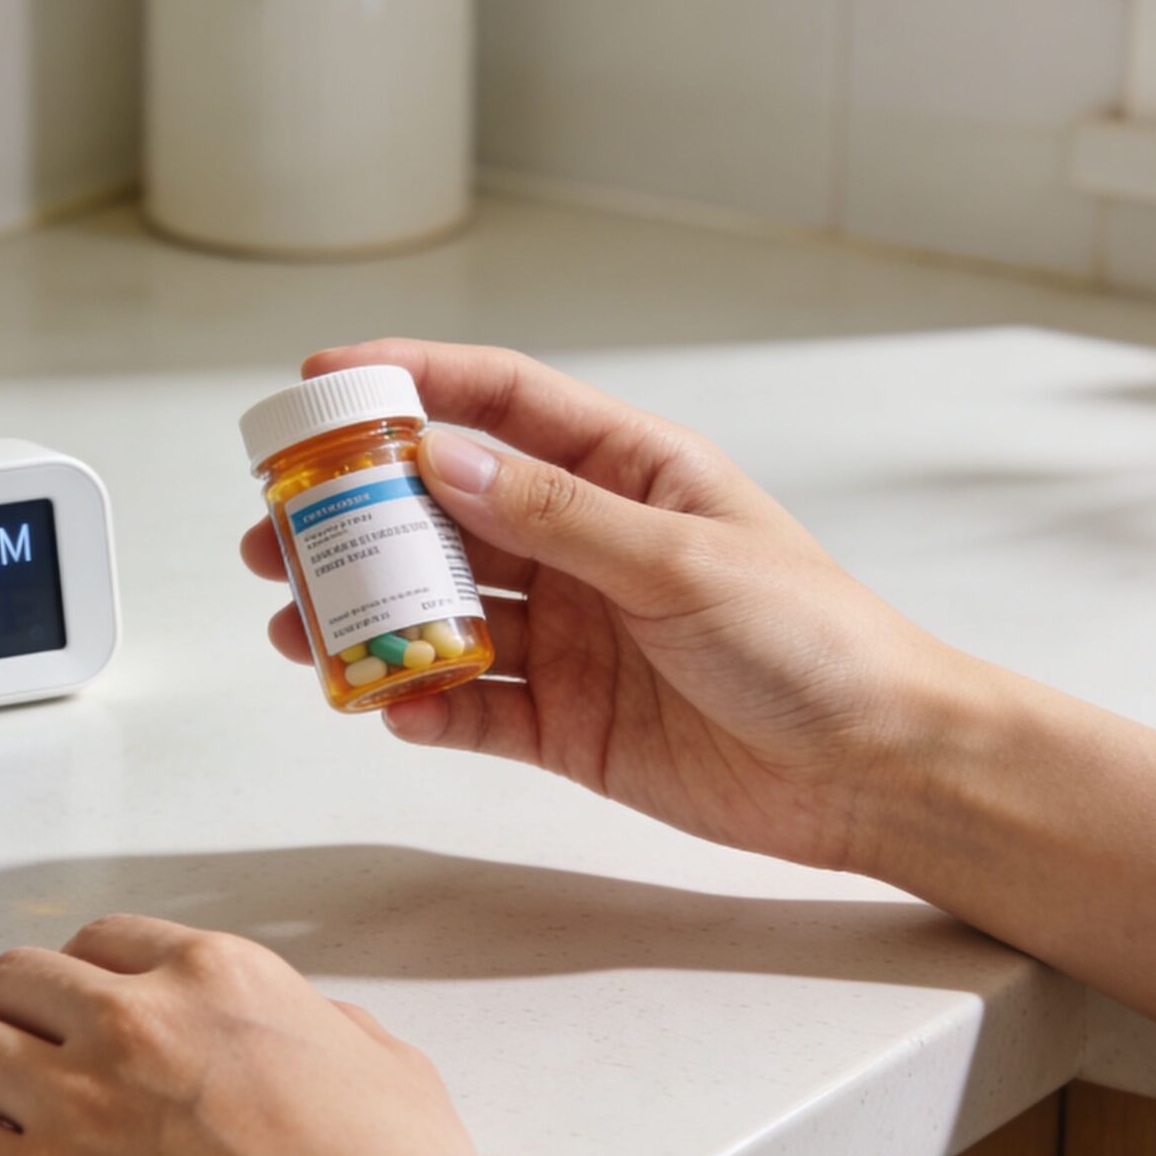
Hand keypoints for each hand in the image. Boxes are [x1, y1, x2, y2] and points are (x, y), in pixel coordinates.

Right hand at [243, 338, 965, 873]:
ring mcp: (569, 635)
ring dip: (367, 617)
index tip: (320, 385)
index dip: (408, 383)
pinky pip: (470, 708)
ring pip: (439, 612)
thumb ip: (555, 514)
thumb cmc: (818, 641)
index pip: (497, 403)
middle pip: (442, 512)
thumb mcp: (680, 560)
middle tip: (275, 534)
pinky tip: (388, 708)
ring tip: (299, 629)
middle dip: (353, 520)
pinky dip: (421, 706)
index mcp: (625, 472)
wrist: (880, 771)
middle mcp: (584, 545)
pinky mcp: (565, 723)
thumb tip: (441, 458)